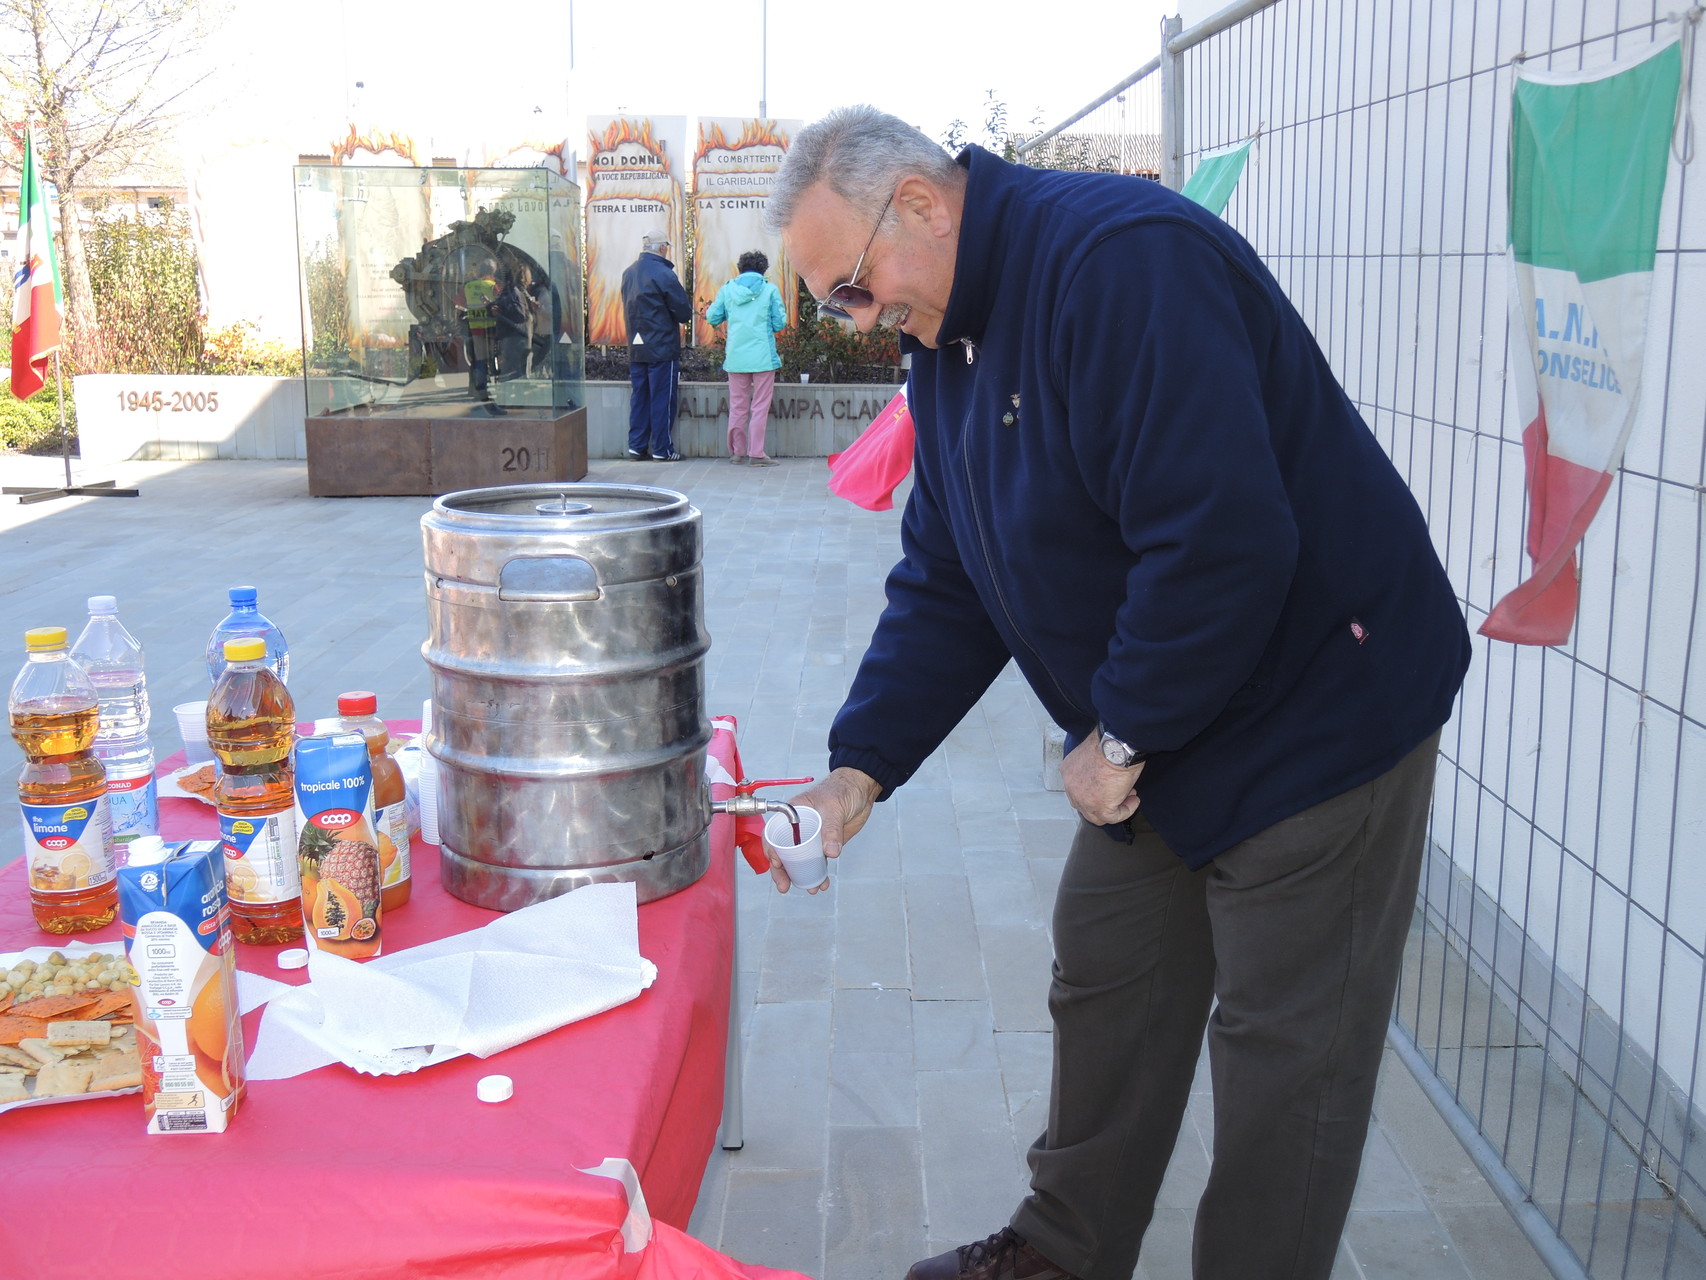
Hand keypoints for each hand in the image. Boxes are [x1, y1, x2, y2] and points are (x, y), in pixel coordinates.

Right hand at [770, 767, 879, 893]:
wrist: (862, 790)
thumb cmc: (843, 789)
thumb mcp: (834, 807)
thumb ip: (831, 829)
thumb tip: (830, 852)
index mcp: (792, 813)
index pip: (774, 833)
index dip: (771, 849)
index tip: (777, 863)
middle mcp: (798, 827)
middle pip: (783, 852)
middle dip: (782, 871)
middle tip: (784, 886)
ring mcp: (811, 837)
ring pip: (800, 861)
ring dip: (802, 876)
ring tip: (811, 888)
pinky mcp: (825, 844)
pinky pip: (817, 862)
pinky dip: (818, 873)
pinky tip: (822, 883)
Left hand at [1061, 734, 1143, 826]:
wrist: (1116, 745)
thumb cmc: (1109, 743)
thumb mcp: (1092, 754)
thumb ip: (1092, 768)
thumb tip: (1105, 777)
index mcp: (1068, 772)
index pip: (1078, 791)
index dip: (1096, 791)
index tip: (1110, 785)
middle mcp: (1072, 788)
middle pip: (1085, 806)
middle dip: (1104, 801)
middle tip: (1121, 792)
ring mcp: (1084, 800)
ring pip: (1098, 816)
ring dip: (1115, 808)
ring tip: (1130, 797)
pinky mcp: (1101, 807)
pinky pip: (1114, 817)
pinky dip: (1126, 811)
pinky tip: (1134, 801)